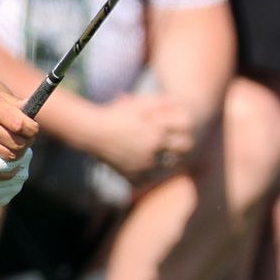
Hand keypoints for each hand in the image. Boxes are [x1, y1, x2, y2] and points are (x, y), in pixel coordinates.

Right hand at [0, 89, 36, 167]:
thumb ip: (14, 103)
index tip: (31, 131)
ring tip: (12, 149)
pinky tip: (7, 164)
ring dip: (15, 156)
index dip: (32, 131)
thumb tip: (34, 106)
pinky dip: (6, 170)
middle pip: (18, 143)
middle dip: (26, 144)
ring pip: (10, 157)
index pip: (22, 124)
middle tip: (23, 142)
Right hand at [82, 93, 196, 182]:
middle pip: (185, 147)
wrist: (92, 132)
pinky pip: (151, 177)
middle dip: (181, 141)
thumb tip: (180, 102)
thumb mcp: (140, 103)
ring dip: (166, 156)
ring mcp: (146, 164)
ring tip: (155, 149)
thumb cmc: (116, 114)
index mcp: (158, 128)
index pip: (187, 126)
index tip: (177, 123)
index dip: (184, 123)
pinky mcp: (135, 175)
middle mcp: (155, 147)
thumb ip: (162, 102)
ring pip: (170, 163)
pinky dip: (149, 172)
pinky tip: (143, 163)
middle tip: (172, 138)